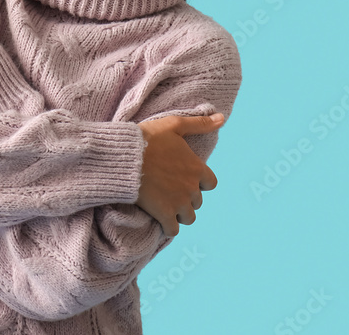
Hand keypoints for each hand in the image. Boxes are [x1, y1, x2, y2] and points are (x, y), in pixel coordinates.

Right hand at [135, 113, 224, 236]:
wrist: (125, 157)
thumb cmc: (148, 139)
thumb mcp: (175, 125)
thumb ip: (200, 124)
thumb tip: (222, 118)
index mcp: (197, 168)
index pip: (211, 183)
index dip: (200, 182)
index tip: (186, 178)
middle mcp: (191, 188)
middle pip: (198, 201)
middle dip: (187, 197)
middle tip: (172, 190)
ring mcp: (178, 203)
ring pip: (189, 217)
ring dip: (180, 213)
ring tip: (167, 206)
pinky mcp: (164, 214)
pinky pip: (173, 230)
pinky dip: (169, 227)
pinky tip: (161, 220)